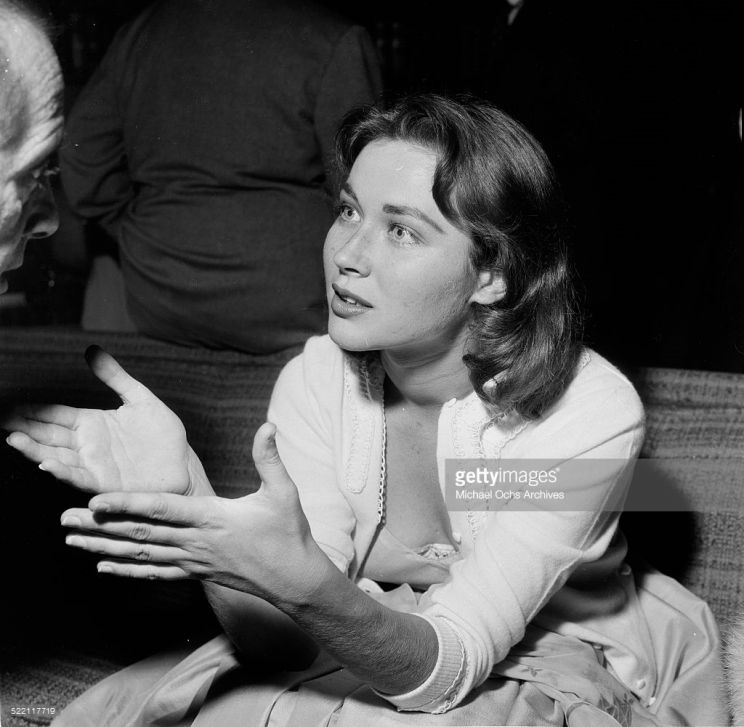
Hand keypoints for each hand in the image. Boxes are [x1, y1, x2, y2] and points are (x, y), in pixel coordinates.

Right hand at [3, 346, 193, 493]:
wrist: (183, 466)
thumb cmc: (164, 436)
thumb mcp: (141, 400)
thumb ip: (116, 377)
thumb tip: (92, 350)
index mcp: (93, 423)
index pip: (54, 414)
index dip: (31, 410)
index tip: (8, 404)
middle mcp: (87, 445)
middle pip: (47, 434)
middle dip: (22, 428)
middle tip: (0, 421)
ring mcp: (93, 464)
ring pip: (56, 455)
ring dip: (33, 449)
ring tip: (12, 439)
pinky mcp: (104, 483)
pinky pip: (78, 477)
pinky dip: (61, 471)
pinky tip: (46, 463)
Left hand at [60, 423, 329, 604]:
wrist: (294, 578)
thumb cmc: (288, 534)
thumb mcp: (283, 491)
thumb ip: (269, 458)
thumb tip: (268, 425)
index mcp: (212, 518)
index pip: (161, 510)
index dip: (126, 504)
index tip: (95, 500)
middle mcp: (195, 542)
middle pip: (140, 534)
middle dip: (100, 526)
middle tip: (65, 519)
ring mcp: (193, 561)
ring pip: (140, 555)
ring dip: (104, 548)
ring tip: (72, 541)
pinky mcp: (196, 573)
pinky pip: (155, 574)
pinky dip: (127, 571)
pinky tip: (104, 567)